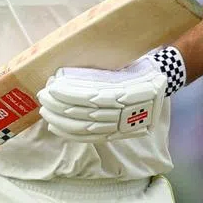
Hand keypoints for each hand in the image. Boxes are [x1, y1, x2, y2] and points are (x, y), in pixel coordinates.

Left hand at [37, 55, 175, 142]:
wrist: (159, 90)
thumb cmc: (139, 72)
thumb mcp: (122, 66)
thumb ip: (99, 72)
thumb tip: (68, 74)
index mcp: (117, 92)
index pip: (83, 95)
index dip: (64, 93)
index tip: (50, 86)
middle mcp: (114, 111)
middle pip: (77, 111)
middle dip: (55, 106)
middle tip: (42, 97)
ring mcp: (113, 125)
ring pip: (79, 126)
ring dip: (58, 119)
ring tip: (45, 111)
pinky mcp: (113, 133)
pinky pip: (88, 137)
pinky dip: (69, 134)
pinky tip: (56, 128)